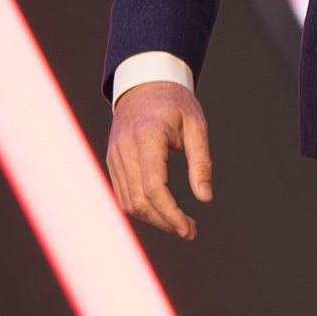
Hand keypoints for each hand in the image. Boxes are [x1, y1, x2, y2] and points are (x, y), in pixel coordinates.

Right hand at [107, 82, 213, 240]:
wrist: (144, 84)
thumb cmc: (175, 104)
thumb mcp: (197, 126)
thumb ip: (201, 162)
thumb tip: (205, 198)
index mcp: (148, 135)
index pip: (154, 186)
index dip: (171, 213)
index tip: (189, 228)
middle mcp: (125, 147)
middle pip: (139, 199)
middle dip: (164, 221)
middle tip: (189, 231)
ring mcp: (114, 155)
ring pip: (128, 201)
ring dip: (153, 219)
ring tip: (179, 225)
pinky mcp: (112, 161)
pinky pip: (122, 194)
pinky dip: (141, 208)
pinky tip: (161, 212)